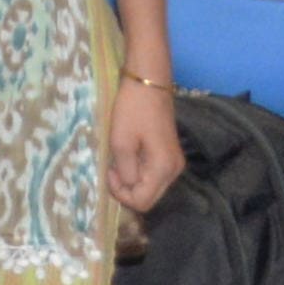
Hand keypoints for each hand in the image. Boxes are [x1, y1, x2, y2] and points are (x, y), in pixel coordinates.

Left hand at [102, 72, 186, 213]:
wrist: (148, 82)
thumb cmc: (132, 110)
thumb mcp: (121, 142)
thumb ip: (125, 171)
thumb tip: (128, 186)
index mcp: (163, 169)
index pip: (142, 202)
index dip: (121, 194)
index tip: (109, 172)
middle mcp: (174, 171)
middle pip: (148, 198)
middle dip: (126, 189)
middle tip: (111, 168)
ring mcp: (174, 163)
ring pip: (151, 187)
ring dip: (131, 180)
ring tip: (118, 159)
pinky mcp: (170, 155)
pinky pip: (153, 174)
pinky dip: (138, 171)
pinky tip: (128, 155)